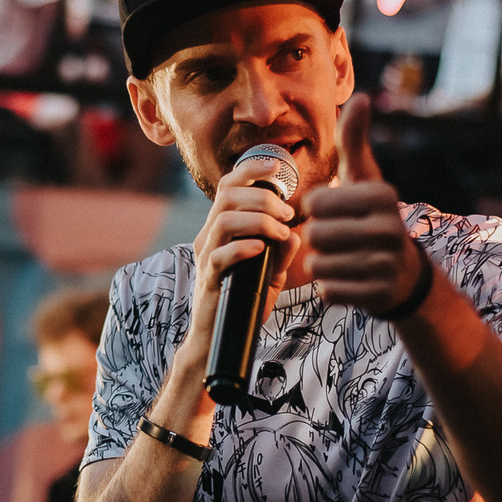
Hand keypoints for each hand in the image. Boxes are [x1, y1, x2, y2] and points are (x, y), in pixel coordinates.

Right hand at [182, 156, 301, 353]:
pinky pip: (220, 255)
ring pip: (223, 219)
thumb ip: (281, 253)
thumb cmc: (244, 300)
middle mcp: (209, 236)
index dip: (250, 169)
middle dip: (263, 197)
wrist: (220, 335)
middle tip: (287, 213)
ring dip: (258, 219)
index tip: (275, 166)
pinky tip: (261, 250)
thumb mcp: (270, 273)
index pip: (230, 185)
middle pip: (227, 195)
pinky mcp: (208, 279)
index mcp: (221, 227)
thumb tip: (295, 235)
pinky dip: (242, 247)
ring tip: (280, 231)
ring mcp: (206, 256)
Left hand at [302, 96, 426, 311]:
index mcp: (383, 195)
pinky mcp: (378, 295)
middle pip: (314, 234)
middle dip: (316, 239)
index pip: (314, 203)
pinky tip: (349, 279)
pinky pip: (328, 291)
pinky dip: (330, 288)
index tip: (334, 212)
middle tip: (337, 240)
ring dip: (321, 264)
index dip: (314, 210)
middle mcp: (390, 229)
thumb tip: (360, 97)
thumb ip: (354, 139)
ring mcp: (386, 265)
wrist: (403, 274)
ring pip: (318, 265)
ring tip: (343, 258)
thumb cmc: (372, 217)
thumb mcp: (364, 177)